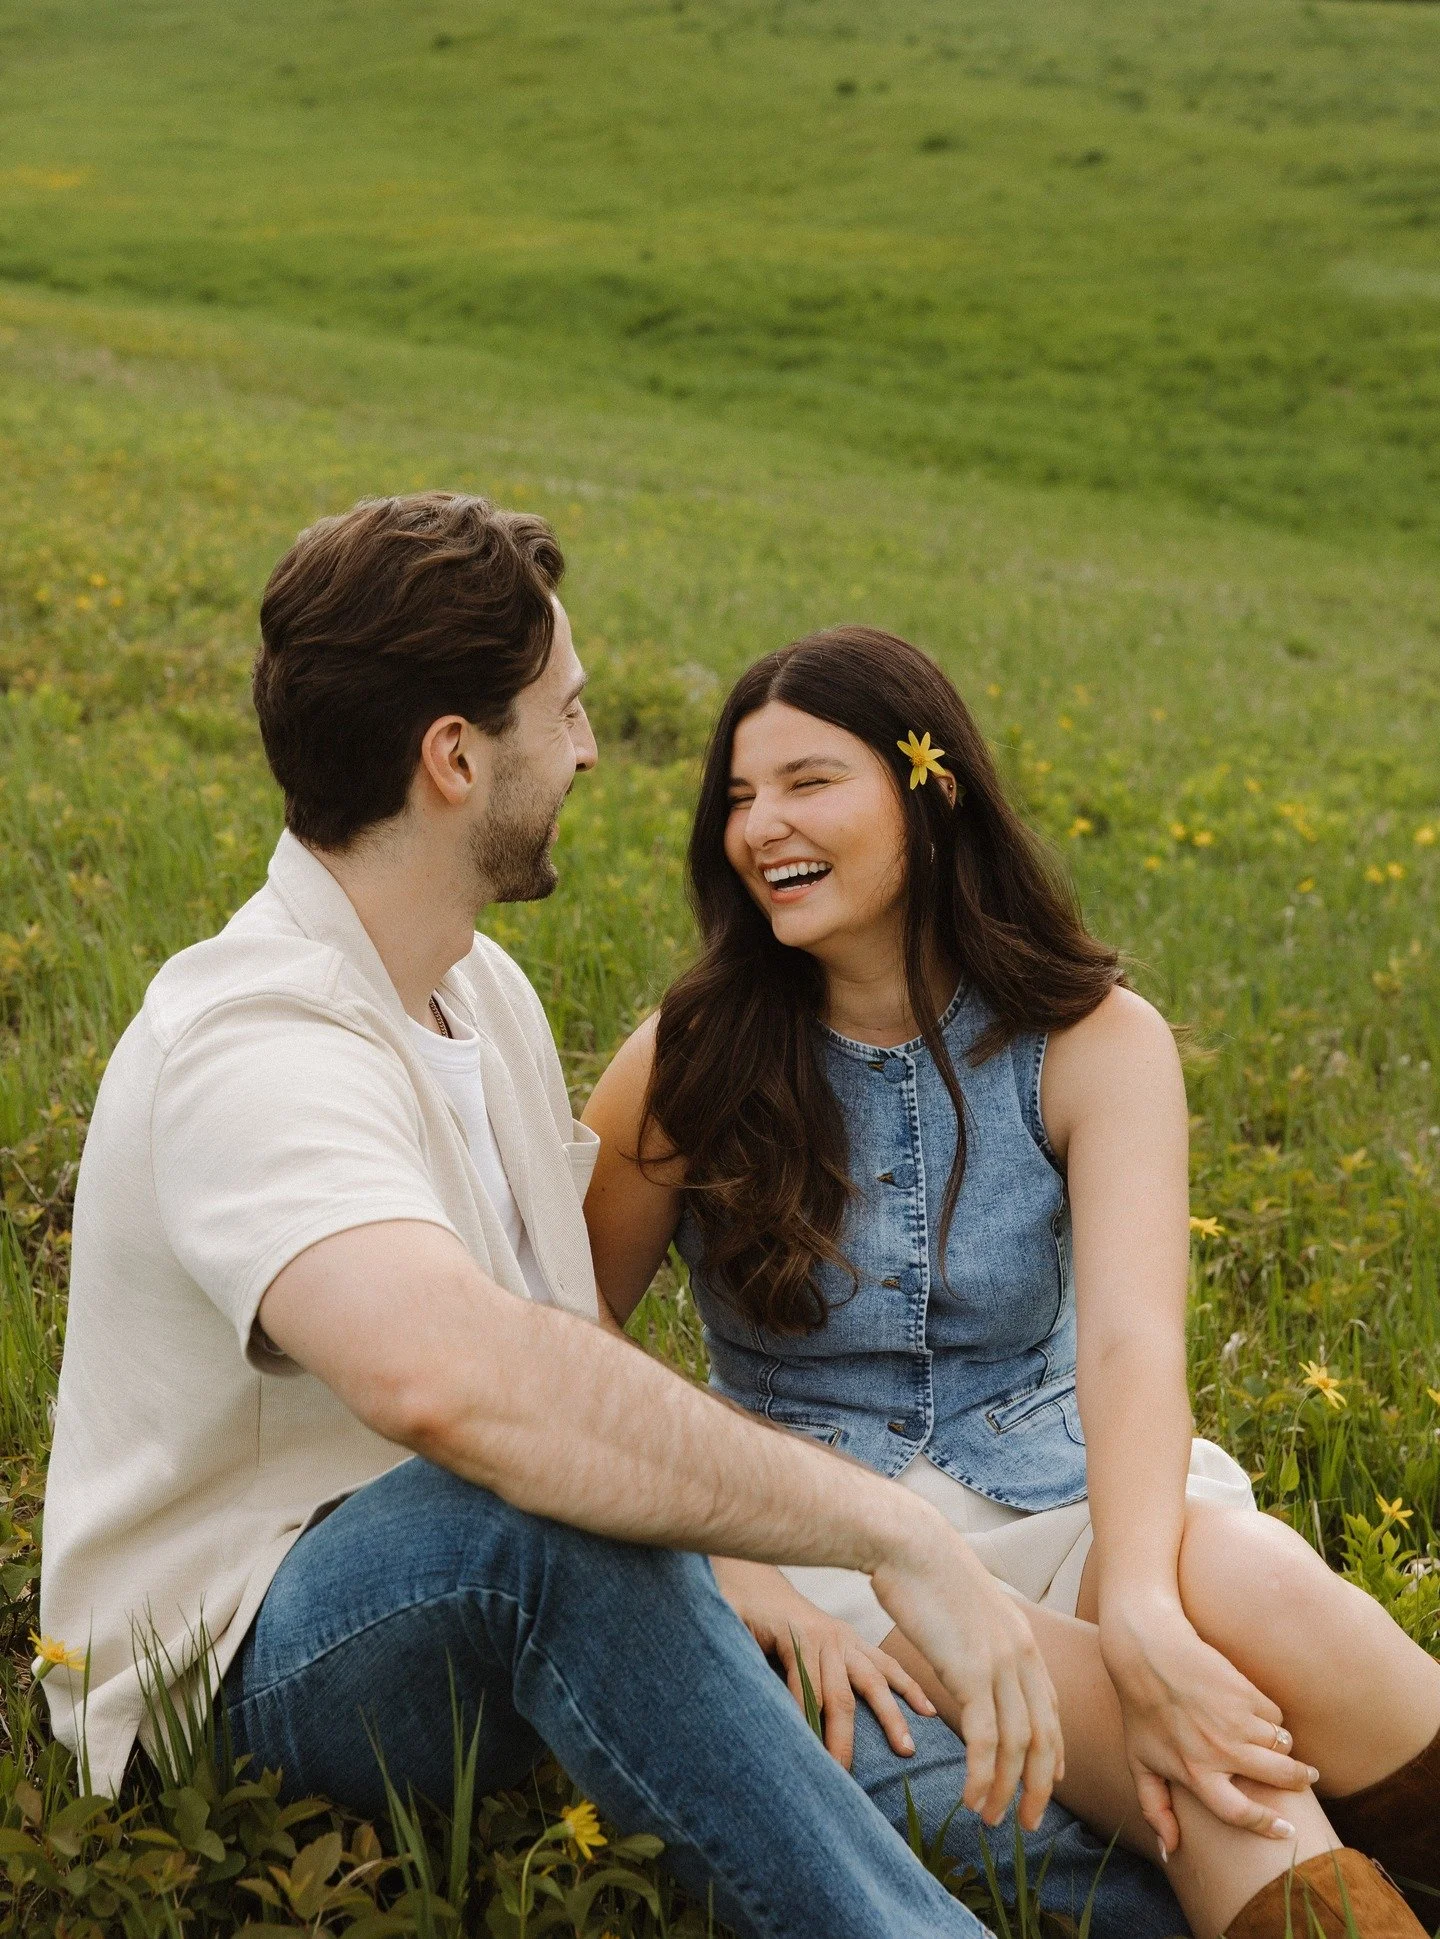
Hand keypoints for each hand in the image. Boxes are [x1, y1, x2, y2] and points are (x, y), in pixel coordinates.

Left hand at [709, 1556, 936, 1769]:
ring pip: (874, 1682)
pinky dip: (908, 1686)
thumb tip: (742, 1688)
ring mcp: (846, 1640)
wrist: (756, 1582)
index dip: (806, 1728)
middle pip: (840, 1697)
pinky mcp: (856, 1641)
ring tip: (907, 1750)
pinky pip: (887, 1664)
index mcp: (797, 1639)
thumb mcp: (731, 1627)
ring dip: (891, 1716)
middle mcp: (828, 1640)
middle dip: (844, 1740)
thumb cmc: (740, 1609)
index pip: (805, 1692)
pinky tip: (929, 1711)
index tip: (812, 1767)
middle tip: (846, 1778)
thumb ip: (736, 1652)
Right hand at [870, 1518, 1063, 1832]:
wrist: (909, 1544)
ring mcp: (1000, 1665)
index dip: (1052, 1752)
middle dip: (1039, 1787)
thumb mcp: (966, 1609)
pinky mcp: (972, 1673)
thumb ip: (977, 1642)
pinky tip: (969, 1797)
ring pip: (1018, 1746)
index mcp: (1023, 1642)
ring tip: (990, 1820)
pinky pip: (986, 1740)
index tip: (1047, 1783)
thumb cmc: (926, 1572)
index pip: (1050, 1710)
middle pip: (1044, 1737)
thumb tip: (970, 1664)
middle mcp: (1022, 1657)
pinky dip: (981, 1776)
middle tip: (1029, 1823)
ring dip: (1006, 1791)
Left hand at [1100, 1595, 1318, 1853]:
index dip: (1267, 1825)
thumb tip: (1168, 1852)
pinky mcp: (1246, 1693)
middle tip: (1309, 1777)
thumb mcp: (1138, 1760)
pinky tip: (1254, 1709)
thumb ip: (1154, 1807)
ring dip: (1284, 1746)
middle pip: (1279, 1777)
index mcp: (1195, 1773)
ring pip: (1282, 1744)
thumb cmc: (1141, 1709)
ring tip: (1280, 1743)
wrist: (1147, 1650)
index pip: (1240, 1813)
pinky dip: (1270, 1715)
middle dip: (1300, 1779)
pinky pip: (1274, 1713)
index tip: (1287, 1830)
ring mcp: (1237, 1721)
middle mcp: (1221, 1751)